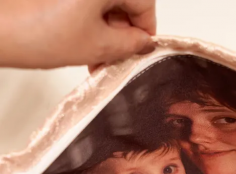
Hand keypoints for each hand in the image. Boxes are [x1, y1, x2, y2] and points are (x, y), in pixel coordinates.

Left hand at [0, 0, 155, 68]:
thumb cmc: (42, 34)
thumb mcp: (99, 46)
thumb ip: (131, 44)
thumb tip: (145, 43)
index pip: (145, 3)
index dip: (145, 31)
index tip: (140, 51)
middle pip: (124, 1)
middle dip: (122, 33)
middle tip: (114, 59)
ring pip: (106, 3)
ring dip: (106, 30)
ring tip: (95, 57)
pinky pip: (88, 1)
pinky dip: (90, 20)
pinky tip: (84, 42)